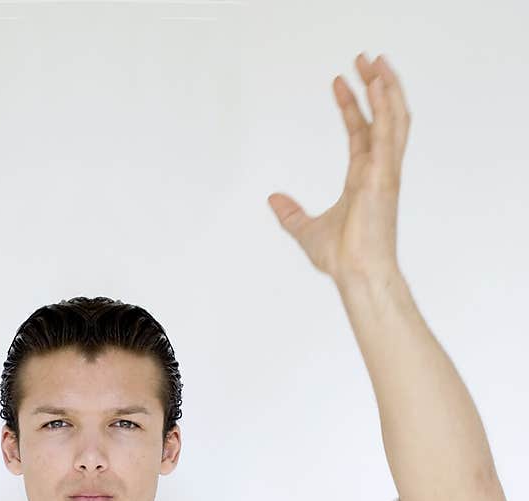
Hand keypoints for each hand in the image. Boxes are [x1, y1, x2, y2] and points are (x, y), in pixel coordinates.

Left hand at [267, 53, 410, 284]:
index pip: (360, 132)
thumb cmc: (343, 259)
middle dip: (376, 86)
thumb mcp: (306, 231)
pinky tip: (379, 84)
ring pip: (393, 118)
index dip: (351, 106)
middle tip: (365, 58)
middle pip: (382, 117)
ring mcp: (385, 172)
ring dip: (386, 87)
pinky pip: (389, 132)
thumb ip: (291, 214)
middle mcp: (379, 171)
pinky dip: (386, 106)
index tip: (339, 83)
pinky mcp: (386, 176)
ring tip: (375, 60)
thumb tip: (274, 200)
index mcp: (364, 179)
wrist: (358, 275)